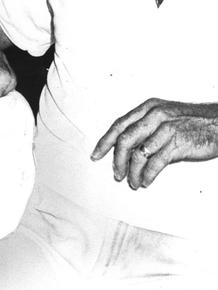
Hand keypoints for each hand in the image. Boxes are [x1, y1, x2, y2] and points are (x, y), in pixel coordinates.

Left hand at [91, 99, 217, 189]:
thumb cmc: (193, 122)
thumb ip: (146, 130)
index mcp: (148, 108)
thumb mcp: (165, 118)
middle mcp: (155, 115)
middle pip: (125, 139)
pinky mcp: (177, 142)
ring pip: (138, 153)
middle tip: (116, 174)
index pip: (119, 125)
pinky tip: (146, 181)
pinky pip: (155, 162)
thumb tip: (127, 151)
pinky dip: (148, 175)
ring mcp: (166, 128)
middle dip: (117, 160)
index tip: (96, 155)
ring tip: (133, 182)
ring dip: (132, 171)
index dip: (105, 141)